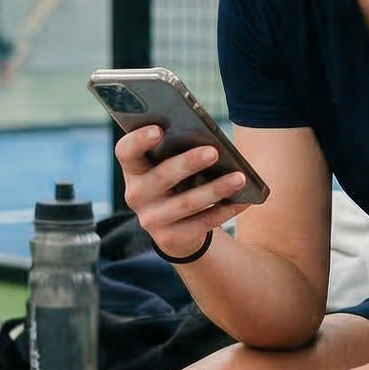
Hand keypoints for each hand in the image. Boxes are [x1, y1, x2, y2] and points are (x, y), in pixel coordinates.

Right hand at [114, 125, 250, 257]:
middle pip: (161, 177)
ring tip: (239, 178)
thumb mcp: (171, 168)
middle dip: (188, 163)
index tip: (158, 130)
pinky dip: (224, 211)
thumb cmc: (177, 184)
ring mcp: (151, 220)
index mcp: (134, 170)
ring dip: (215, 189)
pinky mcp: (170, 239)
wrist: (175, 230)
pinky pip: (202, 223)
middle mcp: (136, 195)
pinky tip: (242, 200)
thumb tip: (210, 144)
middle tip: (213, 151)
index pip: (126, 151)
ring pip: (186, 203)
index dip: (138, 140)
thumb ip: (178, 153)